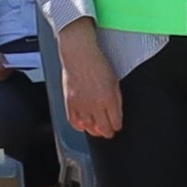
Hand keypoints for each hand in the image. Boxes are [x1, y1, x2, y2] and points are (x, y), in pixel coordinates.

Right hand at [56, 17, 121, 138]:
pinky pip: (74, 122)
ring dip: (94, 130)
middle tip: (108, 131)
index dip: (117, 126)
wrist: (79, 55)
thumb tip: (117, 115)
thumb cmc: (98, 64)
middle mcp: (95, 105)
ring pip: (89, 128)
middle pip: (103, 129)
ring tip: (96, 128)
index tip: (116, 126)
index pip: (115, 123)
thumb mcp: (115, 82)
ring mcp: (81, 105)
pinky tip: (83, 124)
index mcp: (109, 99)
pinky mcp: (69, 103)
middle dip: (108, 132)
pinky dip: (79, 126)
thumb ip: (117, 101)